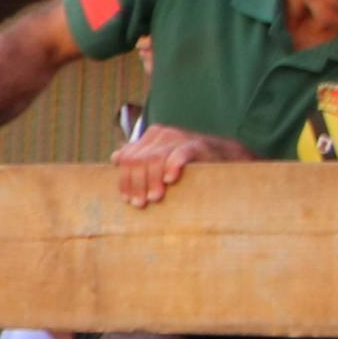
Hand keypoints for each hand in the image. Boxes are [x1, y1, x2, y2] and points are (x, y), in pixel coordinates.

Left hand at [112, 124, 231, 208]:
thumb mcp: (161, 159)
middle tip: (140, 204)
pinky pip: (179, 154)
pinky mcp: (195, 144)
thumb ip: (140, 157)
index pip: (127, 159)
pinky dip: (172, 166)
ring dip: (152, 180)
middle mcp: (161, 134)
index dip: (124, 180)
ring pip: (155, 159)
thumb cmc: (188, 161)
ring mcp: (178, 137)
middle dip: (136, 184)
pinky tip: (169, 180)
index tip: (127, 200)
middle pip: (138, 160)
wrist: (222, 155)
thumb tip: (115, 157)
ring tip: (154, 197)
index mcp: (149, 137)